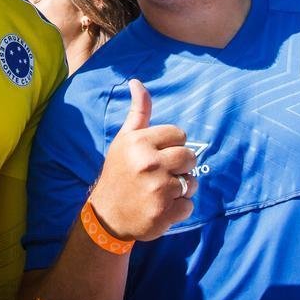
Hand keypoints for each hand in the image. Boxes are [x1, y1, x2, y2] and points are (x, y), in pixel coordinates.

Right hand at [87, 79, 196, 241]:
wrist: (107, 217)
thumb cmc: (118, 173)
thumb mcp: (124, 140)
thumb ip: (138, 112)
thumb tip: (136, 81)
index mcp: (140, 142)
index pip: (179, 134)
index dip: (171, 145)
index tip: (157, 155)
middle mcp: (149, 164)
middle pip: (190, 156)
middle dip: (181, 166)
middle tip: (163, 174)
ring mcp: (158, 190)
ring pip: (192, 182)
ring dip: (182, 188)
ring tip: (161, 192)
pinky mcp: (165, 214)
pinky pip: (189, 205)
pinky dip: (178, 209)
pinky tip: (161, 208)